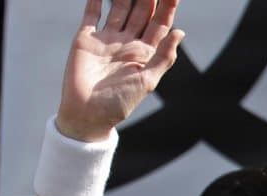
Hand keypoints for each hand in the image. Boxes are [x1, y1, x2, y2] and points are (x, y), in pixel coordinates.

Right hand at [56, 0, 184, 141]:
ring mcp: (107, 39)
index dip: (167, 8)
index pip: (160, 25)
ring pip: (119, 9)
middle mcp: (127, 43)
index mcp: (145, 54)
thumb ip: (163, 57)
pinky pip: (92, 14)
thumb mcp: (147, 80)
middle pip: (141, 13)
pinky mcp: (86, 38)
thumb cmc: (120, 102)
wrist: (87, 113)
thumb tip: (180, 32)